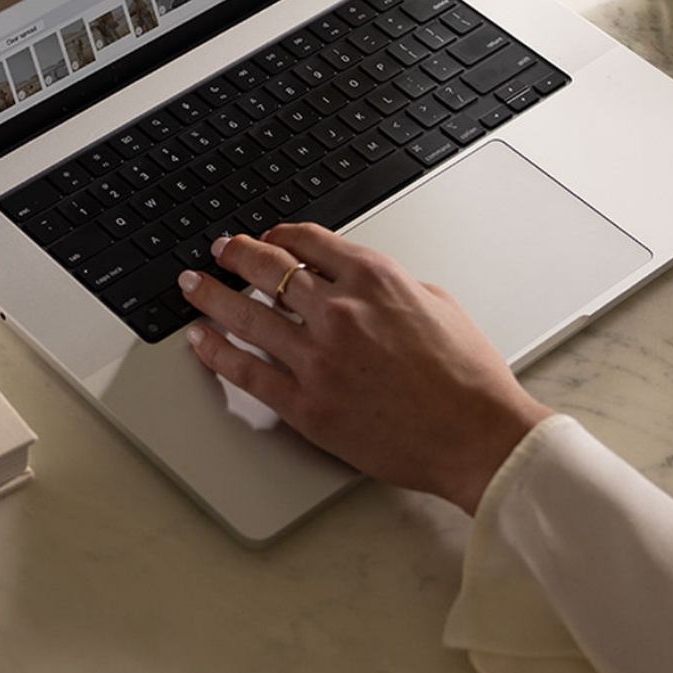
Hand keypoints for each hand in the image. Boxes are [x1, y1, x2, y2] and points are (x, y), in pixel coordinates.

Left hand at [180, 225, 551, 514]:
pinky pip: (246, 371)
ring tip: (193, 286)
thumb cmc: (469, 379)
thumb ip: (391, 287)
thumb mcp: (438, 304)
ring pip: (246, 315)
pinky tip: (200, 341)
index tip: (267, 238)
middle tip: (220, 251)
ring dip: (211, 295)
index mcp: (374, 279)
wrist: (478, 436)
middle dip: (236, 254)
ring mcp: (318, 358)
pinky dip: (216, 352)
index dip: (279, 236)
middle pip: (268, 268)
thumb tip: (361, 284)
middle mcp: (340, 311)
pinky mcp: (306, 404)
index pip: (308, 241)